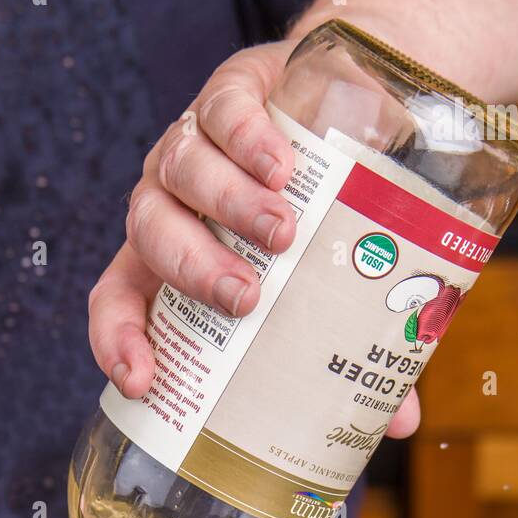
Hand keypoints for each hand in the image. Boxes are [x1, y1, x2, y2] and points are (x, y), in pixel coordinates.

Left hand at [87, 40, 419, 438]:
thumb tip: (400, 425)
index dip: (118, 342)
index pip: (117, 302)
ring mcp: (191, 145)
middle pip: (151, 236)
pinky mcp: (228, 91)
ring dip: (228, 206)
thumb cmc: (324, 221)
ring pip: (181, 173)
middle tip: (248, 298)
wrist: (350, 110)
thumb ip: (351, 352)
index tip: (143, 381)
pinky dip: (246, 140)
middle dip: (194, 271)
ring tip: (284, 232)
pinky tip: (282, 166)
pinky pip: (220, 112)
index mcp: (167, 263)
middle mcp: (167, 204)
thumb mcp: (329, 286)